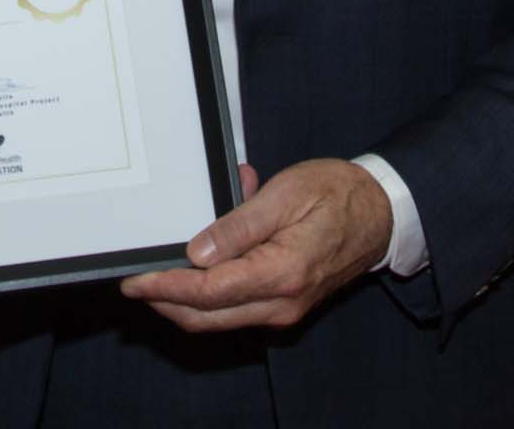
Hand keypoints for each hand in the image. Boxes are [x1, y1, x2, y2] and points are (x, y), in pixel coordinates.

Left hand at [119, 158, 391, 333]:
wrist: (381, 213)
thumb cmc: (337, 195)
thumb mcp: (284, 195)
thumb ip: (238, 226)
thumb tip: (196, 253)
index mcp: (281, 274)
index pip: (206, 293)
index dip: (163, 287)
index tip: (132, 280)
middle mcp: (281, 303)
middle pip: (205, 317)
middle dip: (163, 302)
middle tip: (133, 279)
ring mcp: (284, 309)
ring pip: (217, 317)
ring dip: (184, 297)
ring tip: (167, 257)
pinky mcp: (284, 304)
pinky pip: (235, 307)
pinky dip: (210, 290)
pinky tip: (204, 253)